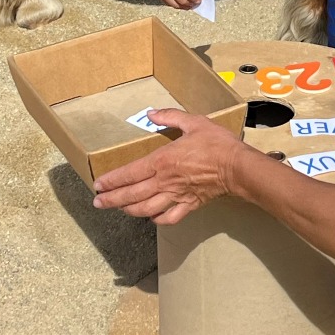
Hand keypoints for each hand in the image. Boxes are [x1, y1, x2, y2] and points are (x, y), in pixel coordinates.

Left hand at [92, 110, 245, 224]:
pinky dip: (157, 220)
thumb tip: (151, 114)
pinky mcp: (189, 205)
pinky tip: (151, 218)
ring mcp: (176, 196)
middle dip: (112, 200)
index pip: (130, 173)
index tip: (98, 185)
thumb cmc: (216, 144)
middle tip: (98, 203)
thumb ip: (170, 117)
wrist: (237, 167)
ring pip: (146, 209)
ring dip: (129, 210)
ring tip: (119, 209)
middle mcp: (165, 182)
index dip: (112, 180)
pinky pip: (169, 217)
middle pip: (132, 194)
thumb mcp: (193, 122)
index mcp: (162, 161)